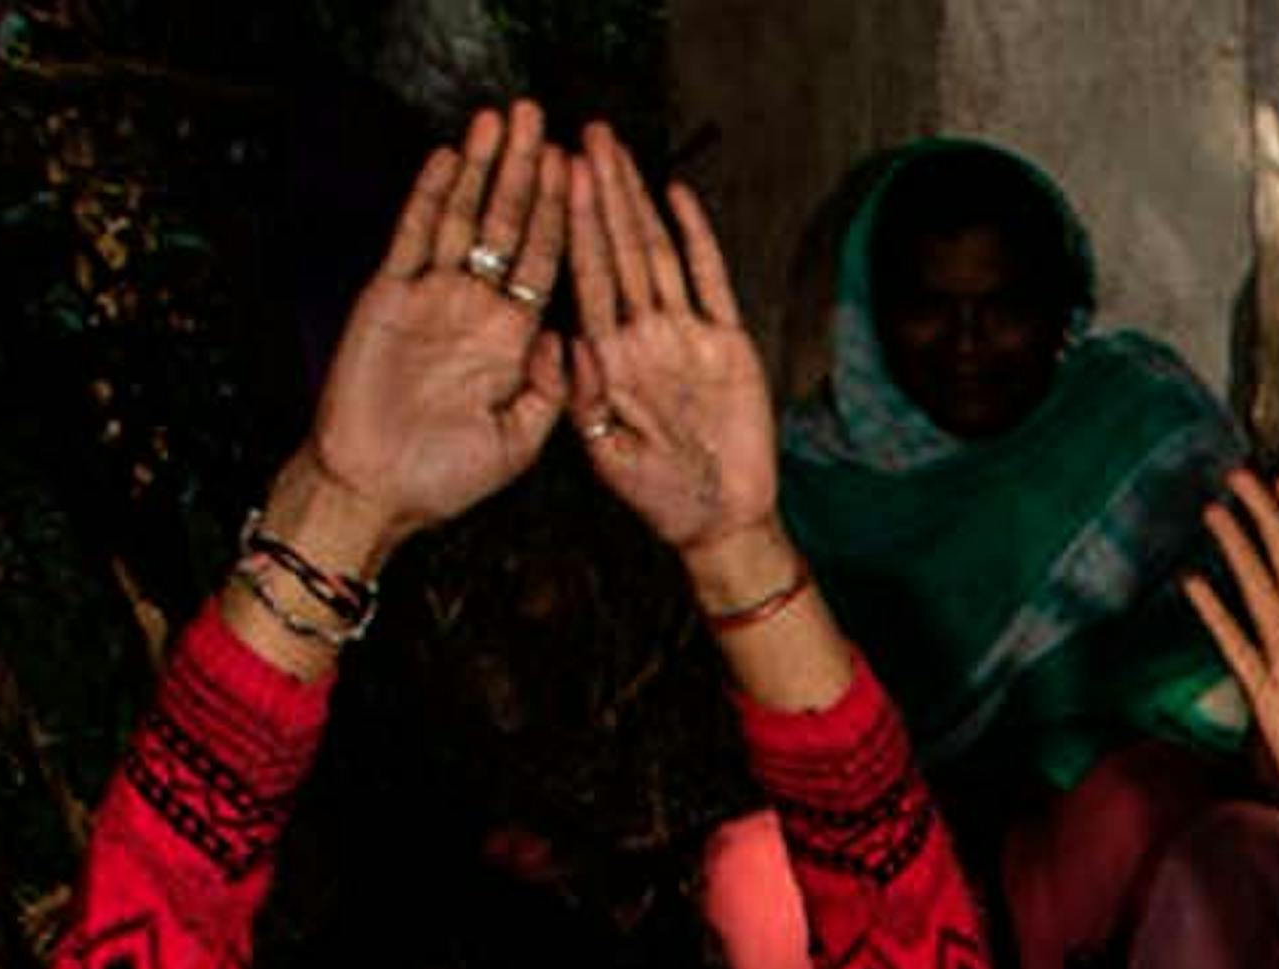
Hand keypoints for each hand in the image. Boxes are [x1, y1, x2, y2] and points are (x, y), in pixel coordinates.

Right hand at [310, 106, 571, 536]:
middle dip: (526, 171)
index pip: (546, 261)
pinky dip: (429, 197)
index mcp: (514, 339)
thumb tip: (571, 339)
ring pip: (462, 217)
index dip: (563, 215)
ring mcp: (433, 297)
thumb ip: (552, 392)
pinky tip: (448, 159)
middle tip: (543, 120)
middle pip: (508, 224)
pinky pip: (413, 237)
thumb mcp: (520, 441)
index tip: (583, 170)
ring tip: (499, 120)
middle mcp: (477, 309)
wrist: (376, 491)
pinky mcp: (389, 296)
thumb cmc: (446, 477)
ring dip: (481, 168)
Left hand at [555, 124, 780, 560]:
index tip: (550, 174)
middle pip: (616, 248)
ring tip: (618, 150)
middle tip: (583, 135)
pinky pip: (710, 280)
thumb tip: (561, 341)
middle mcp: (642, 334)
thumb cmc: (657, 498)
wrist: (718, 525)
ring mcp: (685, 334)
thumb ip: (581, 398)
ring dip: (637, 199)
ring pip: (656, 251)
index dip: (567, 223)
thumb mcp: (603, 453)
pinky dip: (696, 237)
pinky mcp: (729, 343)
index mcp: (606, 357)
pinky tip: (680, 196)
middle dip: (599, 190)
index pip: (582, 276)